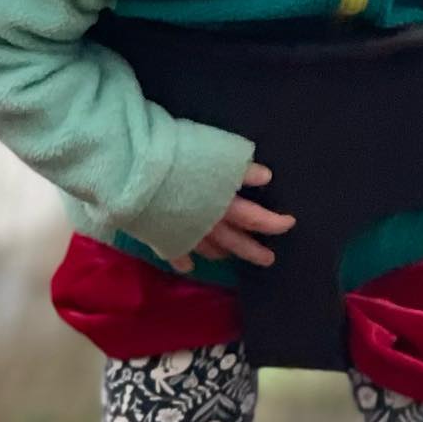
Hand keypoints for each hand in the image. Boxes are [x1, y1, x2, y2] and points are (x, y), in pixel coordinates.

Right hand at [170, 162, 295, 272]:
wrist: (134, 175)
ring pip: (208, 248)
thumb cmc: (175, 158)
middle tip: (269, 260)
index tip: (289, 223)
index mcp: (222, 204)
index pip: (254, 217)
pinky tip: (188, 267)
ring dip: (222, 254)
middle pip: (235, 241)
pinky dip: (183, 260)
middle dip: (253, 250)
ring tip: (230, 258)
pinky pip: (175, 252)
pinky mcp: (162, 236)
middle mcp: (207, 224)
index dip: (273, 221)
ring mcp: (184, 233)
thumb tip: (266, 176)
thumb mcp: (213, 155)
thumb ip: (238, 168)